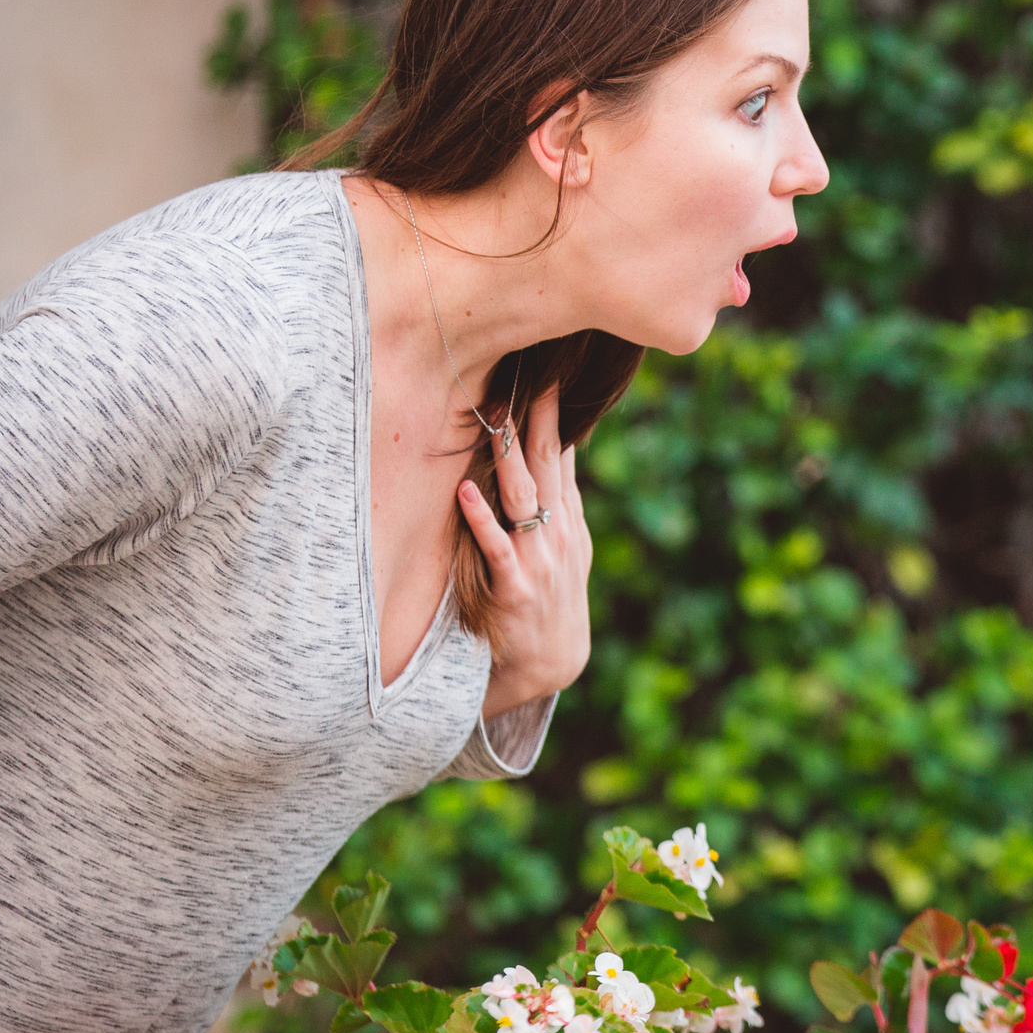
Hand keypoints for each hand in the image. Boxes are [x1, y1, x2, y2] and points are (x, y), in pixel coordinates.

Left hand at [463, 389, 591, 715]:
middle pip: (546, 465)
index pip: (561, 454)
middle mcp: (558, 532)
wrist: (550, 662)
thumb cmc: (550, 597)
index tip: (545, 371)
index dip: (554, 414)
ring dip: (509, 456)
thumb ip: (560, 498)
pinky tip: (464, 491)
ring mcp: (539, 559)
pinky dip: (482, 519)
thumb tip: (560, 446)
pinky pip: (497, 547)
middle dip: (536, 419)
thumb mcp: (566, 544)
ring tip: (496, 417)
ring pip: (525, 497)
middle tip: (526, 374)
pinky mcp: (515, 588)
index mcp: (567, 518)